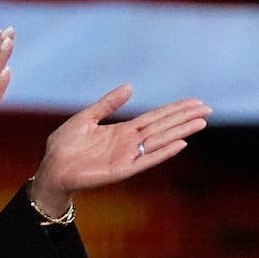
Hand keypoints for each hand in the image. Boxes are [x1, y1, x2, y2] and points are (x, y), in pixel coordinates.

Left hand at [28, 84, 211, 214]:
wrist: (51, 169)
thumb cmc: (64, 146)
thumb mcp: (86, 118)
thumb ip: (108, 104)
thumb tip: (131, 87)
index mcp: (123, 131)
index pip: (156, 117)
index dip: (175, 109)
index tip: (195, 102)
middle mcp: (130, 143)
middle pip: (164, 127)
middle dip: (185, 117)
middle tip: (207, 109)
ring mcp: (128, 157)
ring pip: (161, 141)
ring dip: (181, 132)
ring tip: (201, 123)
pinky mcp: (122, 170)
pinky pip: (147, 160)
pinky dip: (164, 152)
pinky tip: (180, 144)